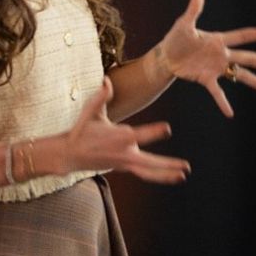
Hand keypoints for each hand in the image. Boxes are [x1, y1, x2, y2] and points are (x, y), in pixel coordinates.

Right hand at [66, 80, 188, 183]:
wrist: (70, 155)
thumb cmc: (82, 130)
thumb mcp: (90, 112)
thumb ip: (100, 97)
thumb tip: (107, 80)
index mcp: (117, 138)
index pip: (138, 135)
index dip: (152, 132)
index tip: (167, 129)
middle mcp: (123, 152)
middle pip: (148, 162)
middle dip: (166, 164)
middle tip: (185, 165)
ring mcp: (124, 162)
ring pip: (148, 171)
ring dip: (166, 174)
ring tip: (184, 174)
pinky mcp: (125, 167)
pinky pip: (144, 173)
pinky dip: (159, 176)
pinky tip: (175, 176)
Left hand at [157, 0, 255, 118]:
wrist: (166, 56)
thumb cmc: (176, 38)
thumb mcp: (184, 23)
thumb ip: (194, 9)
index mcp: (219, 40)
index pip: (242, 36)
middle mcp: (222, 55)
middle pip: (248, 59)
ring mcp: (216, 68)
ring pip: (240, 75)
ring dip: (255, 82)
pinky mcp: (206, 79)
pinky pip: (217, 92)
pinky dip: (222, 102)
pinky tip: (230, 113)